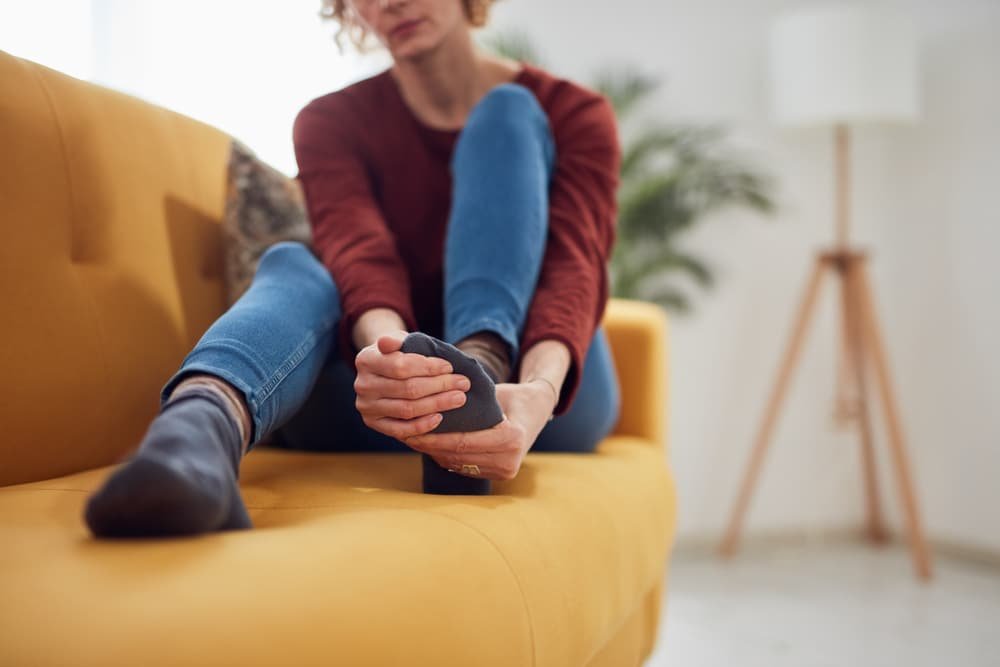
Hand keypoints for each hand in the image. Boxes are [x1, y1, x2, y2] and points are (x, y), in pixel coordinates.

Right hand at [354, 331, 471, 440]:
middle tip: (463, 384)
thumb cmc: (397, 353)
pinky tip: (440, 418)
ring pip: (407, 409)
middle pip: (407, 389)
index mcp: (366, 360)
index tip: (450, 367)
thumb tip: (387, 342)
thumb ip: (397, 340)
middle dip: (440, 386)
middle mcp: (362, 385)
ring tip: (459, 398)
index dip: (429, 367)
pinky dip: (422, 425)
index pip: (402, 366)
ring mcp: (367, 407)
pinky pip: (400, 429)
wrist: (382, 372)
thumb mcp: (398, 340)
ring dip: (437, 404)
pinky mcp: (374, 424)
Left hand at [403, 380, 555, 480]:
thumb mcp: (497, 391)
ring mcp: (505, 471)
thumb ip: (473, 398)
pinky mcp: (499, 475)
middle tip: (404, 434)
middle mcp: (509, 461)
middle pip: (457, 456)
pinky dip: (444, 457)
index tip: (413, 428)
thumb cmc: (515, 395)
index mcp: (510, 439)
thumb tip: (436, 393)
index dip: (435, 437)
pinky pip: (464, 467)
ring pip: (458, 464)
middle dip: (429, 446)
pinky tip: (428, 446)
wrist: (538, 411)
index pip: (463, 442)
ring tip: (411, 439)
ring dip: (433, 453)